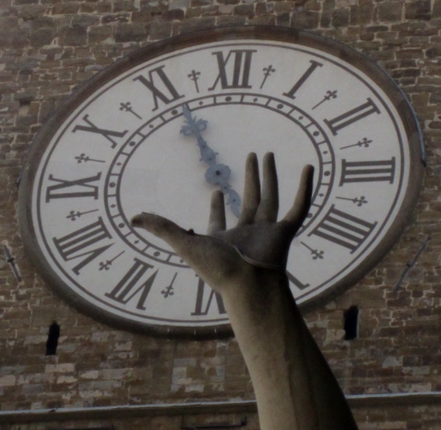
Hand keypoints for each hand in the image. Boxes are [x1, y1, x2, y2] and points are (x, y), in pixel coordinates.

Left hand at [131, 152, 313, 292]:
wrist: (247, 286)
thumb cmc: (216, 269)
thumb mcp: (184, 242)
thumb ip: (161, 227)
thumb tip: (131, 217)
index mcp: (224, 238)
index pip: (220, 218)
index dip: (216, 205)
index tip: (216, 189)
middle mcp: (246, 233)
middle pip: (250, 200)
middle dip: (250, 179)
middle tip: (251, 156)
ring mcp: (267, 232)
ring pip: (271, 197)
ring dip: (271, 176)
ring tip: (269, 153)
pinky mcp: (286, 232)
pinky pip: (299, 207)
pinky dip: (305, 189)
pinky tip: (308, 169)